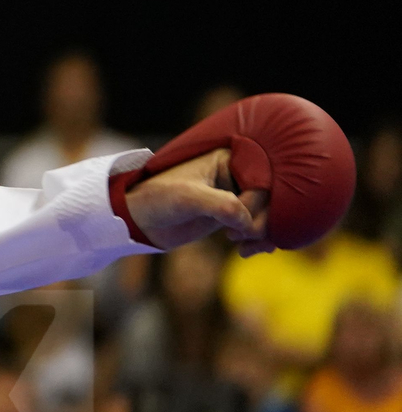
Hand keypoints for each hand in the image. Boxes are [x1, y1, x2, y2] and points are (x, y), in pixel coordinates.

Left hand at [126, 148, 268, 250]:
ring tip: (242, 247)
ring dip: (264, 234)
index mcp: (229, 159)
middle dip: (261, 221)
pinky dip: (260, 240)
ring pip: (269, 214)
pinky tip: (247, 251)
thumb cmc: (159, 199)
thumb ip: (222, 206)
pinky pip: (259, 227)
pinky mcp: (233, 216)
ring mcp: (236, 196)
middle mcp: (236, 175)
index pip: (262, 179)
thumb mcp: (189, 198)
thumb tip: (249, 222)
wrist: (141, 220)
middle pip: (270, 198)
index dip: (255, 201)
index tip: (235, 219)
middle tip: (234, 237)